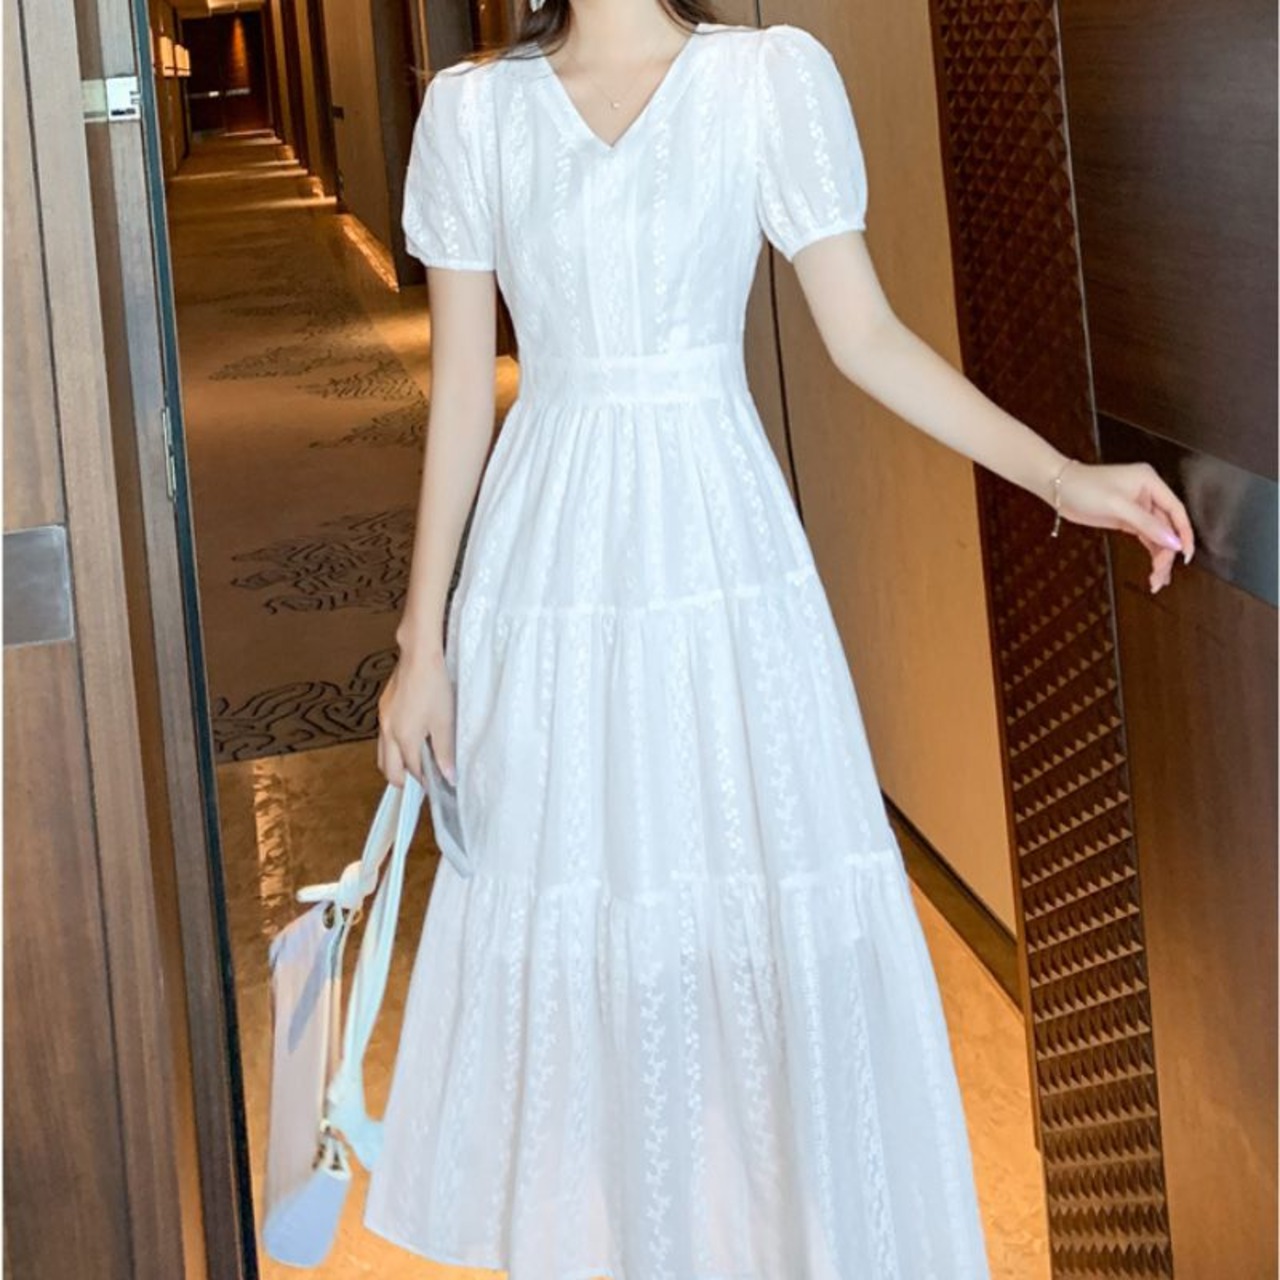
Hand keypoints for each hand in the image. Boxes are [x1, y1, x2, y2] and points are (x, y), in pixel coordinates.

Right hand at [376, 648, 456, 787]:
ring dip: (395, 763)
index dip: (423, 781)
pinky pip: (383, 736)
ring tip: (416, 762)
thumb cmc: (434, 686)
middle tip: (421, 781)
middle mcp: (388, 732)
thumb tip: (449, 777)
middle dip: (402, 780)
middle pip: (388, 769)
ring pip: (383, 753)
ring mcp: (383, 719)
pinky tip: (409, 739)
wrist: (419, 656)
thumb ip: (444, 752)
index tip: (436, 784)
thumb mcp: (444, 722)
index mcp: (404, 738)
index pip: (411, 771)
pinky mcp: (384, 707)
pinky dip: (393, 746)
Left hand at [1056, 459, 1195, 593]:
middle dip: (1166, 552)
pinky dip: (1151, 553)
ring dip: (1159, 557)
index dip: (1184, 533)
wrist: (1059, 489)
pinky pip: (1146, 537)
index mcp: (1150, 482)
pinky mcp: (1128, 519)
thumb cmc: (1084, 487)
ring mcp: (1138, 508)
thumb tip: (1172, 541)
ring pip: (1157, 535)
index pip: (1176, 510)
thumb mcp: (1117, 505)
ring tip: (1157, 580)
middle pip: (1167, 527)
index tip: (1185, 554)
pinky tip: (1154, 569)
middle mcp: (1148, 494)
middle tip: (1160, 573)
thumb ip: (1146, 524)